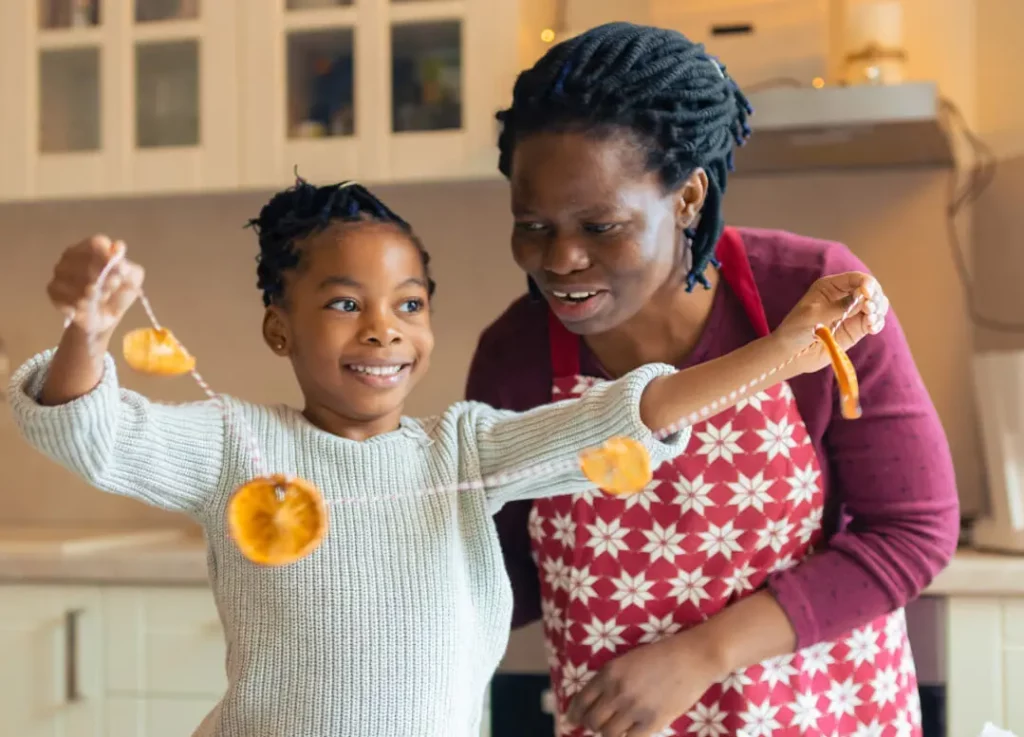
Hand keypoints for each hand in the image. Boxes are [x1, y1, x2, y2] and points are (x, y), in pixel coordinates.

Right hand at [48, 235, 143, 336]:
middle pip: (86, 262)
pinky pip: (64, 296)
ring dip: (93, 294)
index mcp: (92, 248)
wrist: (105, 317)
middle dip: (104, 279)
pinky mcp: (53, 290)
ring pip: (76, 281)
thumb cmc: (118, 293)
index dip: (109, 258)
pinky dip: (80, 304)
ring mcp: (59, 272)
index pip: (96, 243)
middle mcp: (71, 255)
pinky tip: (87, 307)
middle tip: (112, 289)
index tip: (120, 272)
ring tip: (101, 298)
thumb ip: (129, 266)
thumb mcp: (132, 280)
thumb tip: (118, 249)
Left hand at [566, 632, 723, 736]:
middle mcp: (617, 691)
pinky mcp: (652, 722)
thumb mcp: (627, 660)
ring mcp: (634, 708)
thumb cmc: (661, 655)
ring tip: (616, 728)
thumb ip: (610, 679)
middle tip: (597, 725)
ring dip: (609, 732)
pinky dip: (627, 736)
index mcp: (609, 673)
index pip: (582, 700)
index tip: (570, 721)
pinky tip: (631, 730)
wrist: (692, 658)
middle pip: (592, 720)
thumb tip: (594, 700)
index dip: (573, 714)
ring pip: (608, 733)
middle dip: (592, 725)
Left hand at [773, 271, 887, 374]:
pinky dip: (877, 324)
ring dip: (878, 310)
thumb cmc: (796, 329)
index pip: (856, 278)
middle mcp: (845, 297)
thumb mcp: (814, 315)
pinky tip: (872, 328)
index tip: (867, 294)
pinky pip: (874, 323)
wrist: (792, 353)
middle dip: (875, 297)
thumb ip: (838, 306)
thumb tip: (863, 297)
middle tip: (869, 309)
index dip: (866, 283)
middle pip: (871, 290)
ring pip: (877, 305)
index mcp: (831, 287)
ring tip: (870, 320)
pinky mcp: (857, 329)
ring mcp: (852, 313)